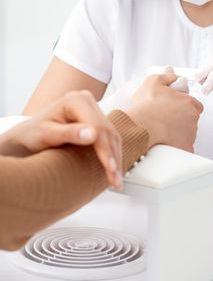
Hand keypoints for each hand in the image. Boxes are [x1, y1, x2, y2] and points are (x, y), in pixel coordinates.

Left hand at [0, 91, 121, 188]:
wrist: (28, 135)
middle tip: (116, 180)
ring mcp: (92, 109)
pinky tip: (113, 168)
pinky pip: (109, 137)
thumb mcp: (48, 134)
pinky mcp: (95, 119)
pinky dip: (112, 153)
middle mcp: (86, 101)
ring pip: (112, 135)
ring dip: (116, 158)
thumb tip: (93, 135)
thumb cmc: (33, 134)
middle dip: (113, 157)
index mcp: (75, 100)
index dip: (105, 150)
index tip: (110, 168)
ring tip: (116, 179)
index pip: (97, 127)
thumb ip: (70, 133)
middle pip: (107, 131)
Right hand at [126, 74, 203, 151]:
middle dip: (180, 120)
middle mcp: (193, 119)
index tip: (173, 109)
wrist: (140, 127)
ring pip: (187, 135)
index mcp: (189, 102)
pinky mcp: (185, 148)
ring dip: (177, 133)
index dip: (183, 107)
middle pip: (191, 120)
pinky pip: (184, 148)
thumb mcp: (154, 81)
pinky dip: (177, 147)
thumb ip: (167, 77)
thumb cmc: (146, 107)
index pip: (195, 105)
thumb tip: (174, 76)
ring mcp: (190, 135)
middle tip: (165, 120)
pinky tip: (165, 144)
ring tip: (161, 131)